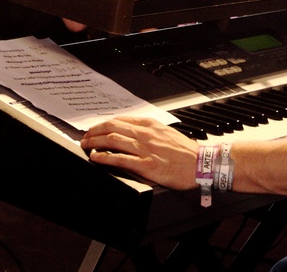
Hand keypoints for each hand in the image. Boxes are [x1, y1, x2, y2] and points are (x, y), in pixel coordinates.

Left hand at [81, 116, 198, 190]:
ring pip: (113, 140)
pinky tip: (96, 157)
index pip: (121, 120)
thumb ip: (150, 132)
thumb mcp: (167, 133)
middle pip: (112, 127)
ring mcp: (145, 149)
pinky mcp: (146, 165)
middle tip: (85, 137)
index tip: (96, 128)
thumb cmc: (186, 152)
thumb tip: (133, 133)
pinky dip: (104, 157)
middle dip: (94, 131)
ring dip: (95, 142)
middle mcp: (145, 134)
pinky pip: (119, 158)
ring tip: (86, 145)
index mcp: (150, 125)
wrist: (201, 164)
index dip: (104, 124)